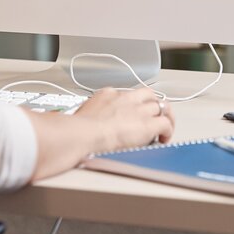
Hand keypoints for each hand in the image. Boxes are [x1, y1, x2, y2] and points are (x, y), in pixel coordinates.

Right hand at [24, 87, 173, 181]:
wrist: (82, 134)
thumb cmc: (75, 130)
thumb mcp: (77, 117)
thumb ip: (80, 117)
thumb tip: (66, 125)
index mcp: (107, 94)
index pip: (126, 94)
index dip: (131, 105)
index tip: (128, 115)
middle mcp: (125, 98)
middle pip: (147, 95)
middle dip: (151, 106)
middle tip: (151, 118)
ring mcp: (137, 110)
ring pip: (160, 106)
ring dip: (162, 117)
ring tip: (161, 130)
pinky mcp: (147, 124)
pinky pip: (166, 124)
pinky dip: (168, 131)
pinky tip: (164, 140)